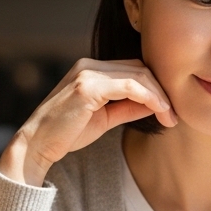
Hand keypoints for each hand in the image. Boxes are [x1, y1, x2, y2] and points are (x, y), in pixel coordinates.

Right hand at [0, 59, 176, 186]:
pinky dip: (149, 97)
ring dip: (159, 96)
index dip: (155, 87)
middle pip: (139, 68)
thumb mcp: (105, 118)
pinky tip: (160, 111)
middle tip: (174, 116)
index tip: (169, 110)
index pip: (133, 69)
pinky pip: (129, 85)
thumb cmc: (66, 134)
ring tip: (170, 117)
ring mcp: (87, 73)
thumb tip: (156, 104)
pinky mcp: (88, 86)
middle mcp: (89, 65)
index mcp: (91, 69)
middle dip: (162, 90)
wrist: (36, 145)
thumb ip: (128, 108)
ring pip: (138, 74)